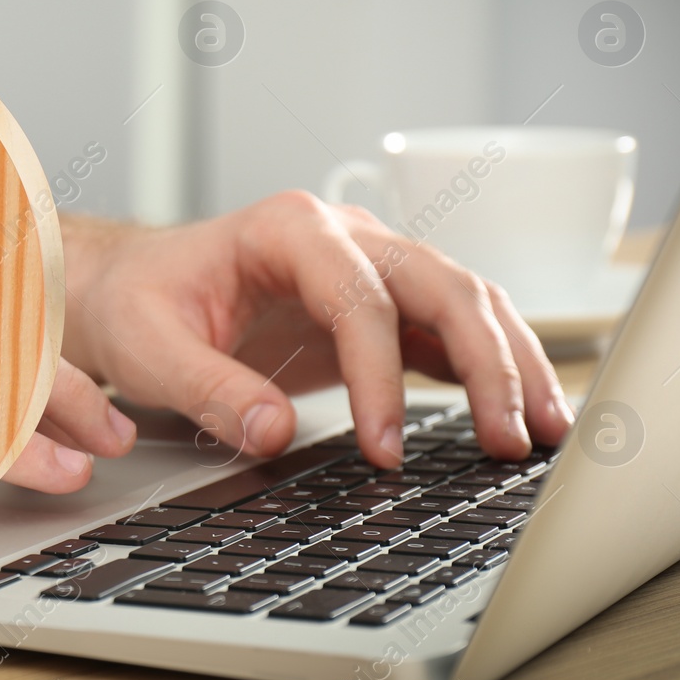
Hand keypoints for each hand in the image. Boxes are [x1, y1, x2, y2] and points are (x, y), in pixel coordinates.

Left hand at [61, 191, 575, 467]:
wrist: (132, 287)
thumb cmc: (138, 304)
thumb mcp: (146, 346)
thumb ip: (206, 388)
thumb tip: (274, 432)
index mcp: (288, 229)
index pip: (359, 298)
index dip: (380, 376)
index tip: (383, 449)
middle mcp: (345, 235)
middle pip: (442, 285)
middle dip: (486, 362)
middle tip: (509, 441)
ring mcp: (371, 266)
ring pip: (467, 301)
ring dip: (511, 363)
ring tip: (547, 432)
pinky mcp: (382, 305)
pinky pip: (451, 330)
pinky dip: (492, 369)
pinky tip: (522, 416)